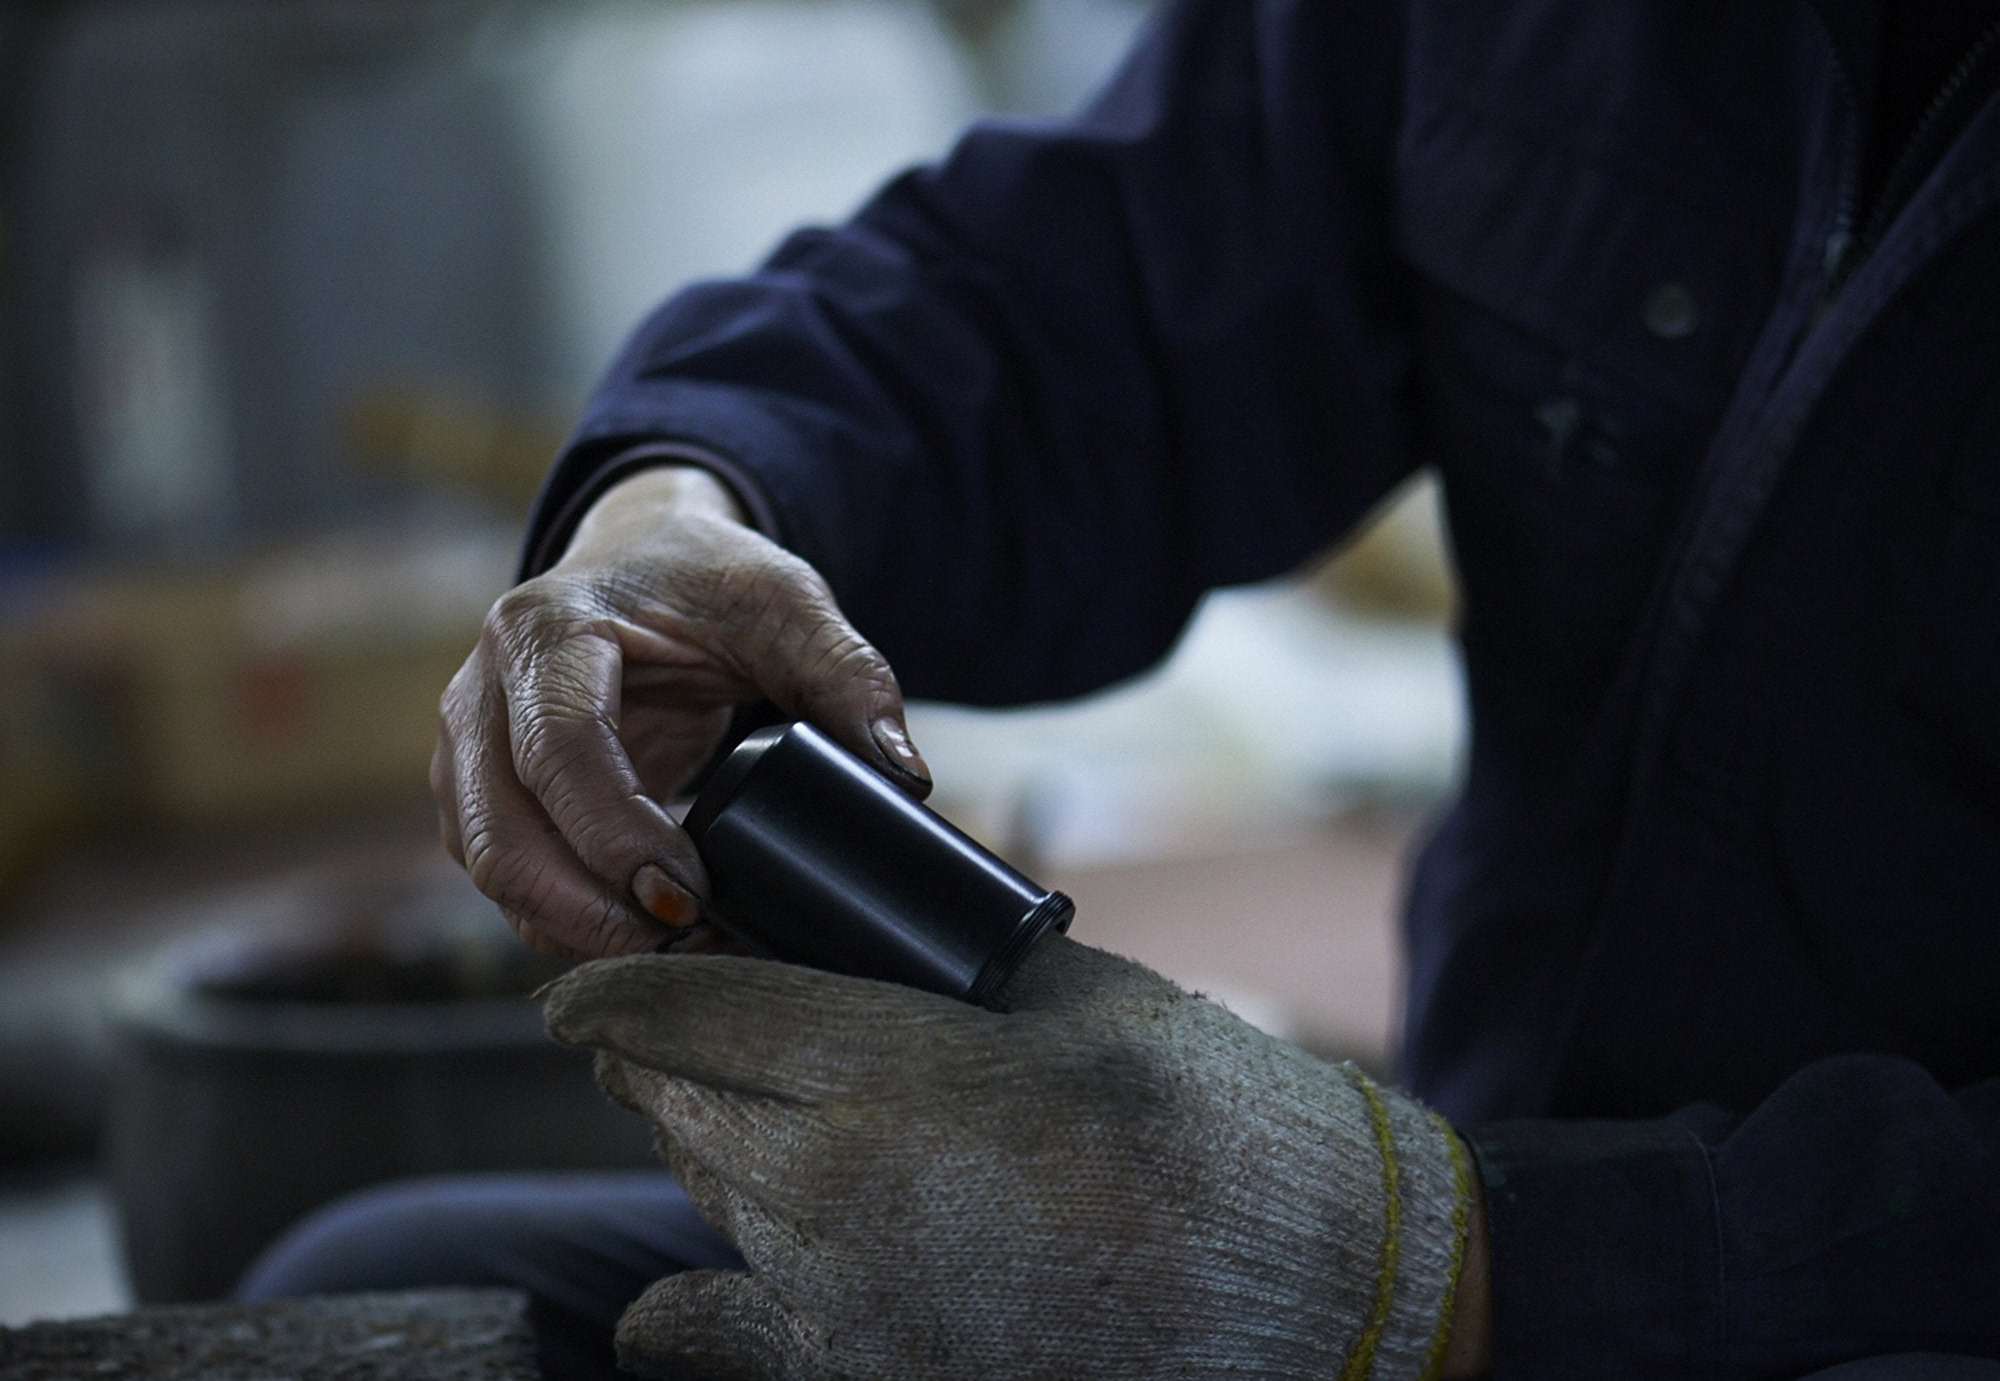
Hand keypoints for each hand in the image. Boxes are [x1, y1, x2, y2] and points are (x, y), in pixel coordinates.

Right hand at [432, 466, 930, 958]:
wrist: (641, 559)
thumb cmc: (705, 578)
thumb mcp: (786, 602)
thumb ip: (847, 677)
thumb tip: (901, 776)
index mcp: (547, 631)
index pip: (559, 750)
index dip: (618, 837)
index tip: (695, 894)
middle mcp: (481, 694)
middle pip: (502, 837)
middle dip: (593, 913)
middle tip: (694, 944)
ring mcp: (468, 753)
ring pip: (495, 874)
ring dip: (582, 930)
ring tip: (686, 946)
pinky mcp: (481, 801)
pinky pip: (508, 884)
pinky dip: (572, 923)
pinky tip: (650, 932)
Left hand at [545, 937, 1483, 1379]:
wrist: (1319, 1289)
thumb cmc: (1212, 1121)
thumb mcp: (1075, 999)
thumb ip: (939, 970)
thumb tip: (850, 942)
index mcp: (893, 1076)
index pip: (700, 1016)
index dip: (621, 993)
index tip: (573, 987)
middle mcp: (839, 1200)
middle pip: (686, 1108)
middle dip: (659, 1061)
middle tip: (661, 1032)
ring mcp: (849, 1312)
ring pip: (711, 1205)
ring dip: (701, 1149)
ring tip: (724, 1113)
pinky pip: (725, 1340)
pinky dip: (697, 1305)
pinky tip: (683, 1288)